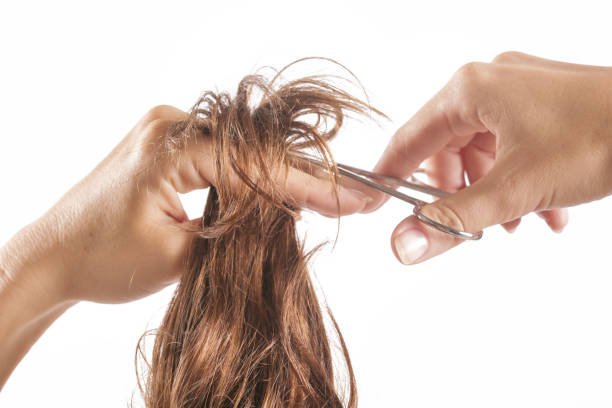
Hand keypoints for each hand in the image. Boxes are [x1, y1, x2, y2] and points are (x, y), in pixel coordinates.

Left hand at [1, 105, 370, 304]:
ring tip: (328, 197)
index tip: (353, 199)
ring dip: (280, 175)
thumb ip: (236, 229)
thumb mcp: (180, 255)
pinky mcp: (167, 142)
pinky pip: (223, 152)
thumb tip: (284, 213)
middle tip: (351, 199)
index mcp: (169, 147)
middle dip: (304, 177)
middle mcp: (170, 124)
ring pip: (243, 150)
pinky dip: (253, 173)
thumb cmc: (101, 260)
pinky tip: (281, 190)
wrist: (53, 256)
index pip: (258, 165)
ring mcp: (167, 129)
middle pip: (256, 150)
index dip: (310, 185)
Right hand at [364, 52, 611, 264]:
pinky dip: (517, 180)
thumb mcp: (515, 188)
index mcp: (470, 89)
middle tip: (467, 226)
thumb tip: (402, 245)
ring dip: (490, 193)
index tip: (373, 206)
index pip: (409, 140)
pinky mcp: (543, 102)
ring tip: (513, 224)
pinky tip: (543, 211)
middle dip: (456, 194)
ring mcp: (519, 89)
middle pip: (445, 148)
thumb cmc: (600, 138)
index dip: (388, 177)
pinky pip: (511, 144)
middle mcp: (489, 81)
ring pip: (481, 150)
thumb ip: (453, 220)